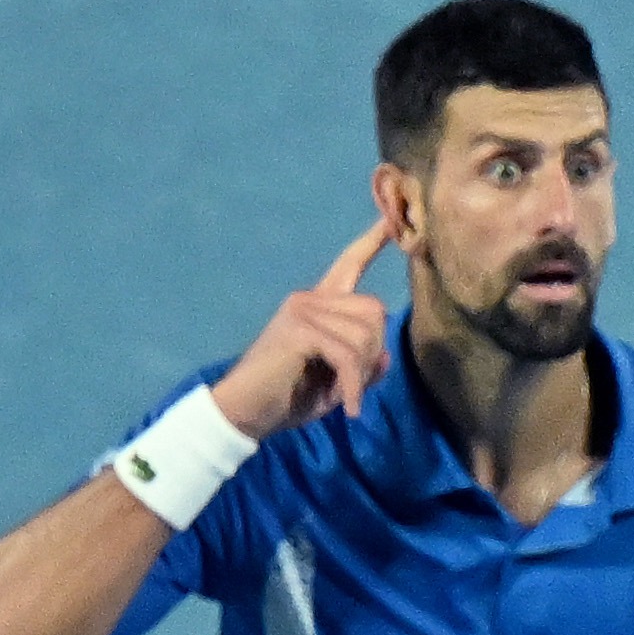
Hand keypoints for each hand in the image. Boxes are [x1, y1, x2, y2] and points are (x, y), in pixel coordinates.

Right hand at [211, 201, 402, 437]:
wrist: (244, 413)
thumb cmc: (287, 399)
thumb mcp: (336, 384)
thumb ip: (362, 367)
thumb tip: (385, 354)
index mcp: (318, 306)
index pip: (349, 265)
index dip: (371, 243)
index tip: (389, 221)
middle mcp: (309, 299)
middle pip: (374, 311)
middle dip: (373, 353)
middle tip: (354, 384)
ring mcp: (302, 309)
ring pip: (365, 335)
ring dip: (362, 373)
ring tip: (344, 396)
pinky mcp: (299, 328)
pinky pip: (348, 356)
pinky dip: (353, 386)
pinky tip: (348, 408)